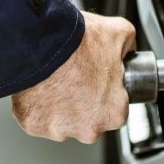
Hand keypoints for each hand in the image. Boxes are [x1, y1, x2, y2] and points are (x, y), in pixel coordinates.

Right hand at [12, 12, 135, 143]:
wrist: (39, 42)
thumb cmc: (76, 42)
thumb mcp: (118, 32)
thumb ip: (129, 46)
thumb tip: (128, 50)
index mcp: (114, 112)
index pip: (116, 107)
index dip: (107, 90)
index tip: (97, 78)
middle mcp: (89, 129)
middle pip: (90, 119)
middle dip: (84, 101)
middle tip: (75, 77)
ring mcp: (59, 131)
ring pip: (63, 121)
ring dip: (61, 105)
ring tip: (56, 80)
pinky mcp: (35, 126)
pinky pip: (39, 118)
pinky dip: (39, 105)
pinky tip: (41, 87)